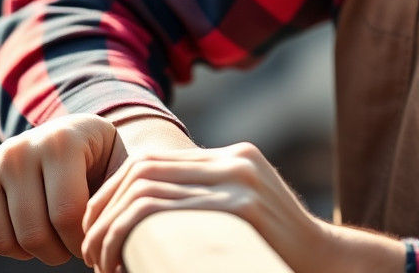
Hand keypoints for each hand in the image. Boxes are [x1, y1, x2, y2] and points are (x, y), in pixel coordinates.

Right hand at [0, 113, 122, 264]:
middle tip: (80, 245)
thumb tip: (133, 230)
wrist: (76, 134)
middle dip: (64, 250)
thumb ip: (127, 193)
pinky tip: (42, 230)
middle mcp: (24, 145)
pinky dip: (20, 250)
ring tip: (64, 238)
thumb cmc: (106, 158)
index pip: (68, 215)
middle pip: (37, 232)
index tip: (98, 235)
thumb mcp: (124, 166)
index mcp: (63, 140)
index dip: (85, 239)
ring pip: (16, 240)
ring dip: (44, 252)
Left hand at [80, 141, 405, 272]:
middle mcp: (233, 160)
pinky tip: (120, 262)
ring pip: (146, 188)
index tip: (95, 229)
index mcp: (232, 157)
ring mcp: (238, 180)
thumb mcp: (243, 212)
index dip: (112, 192)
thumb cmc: (278, 251)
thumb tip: (152, 215)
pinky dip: (128, 234)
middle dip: (103, 208)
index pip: (154, 160)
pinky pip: (165, 212)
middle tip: (89, 250)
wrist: (328, 264)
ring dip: (109, 226)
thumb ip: (210, 201)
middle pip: (144, 168)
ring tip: (100, 261)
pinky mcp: (241, 208)